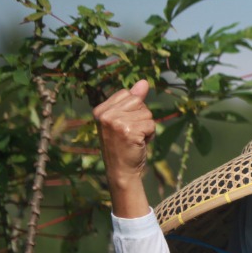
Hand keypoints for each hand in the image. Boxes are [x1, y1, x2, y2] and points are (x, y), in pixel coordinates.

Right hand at [94, 80, 155, 217]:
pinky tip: (139, 144)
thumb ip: (134, 100)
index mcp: (100, 109)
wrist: (121, 171)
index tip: (125, 125)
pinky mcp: (128, 131)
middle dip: (142, 117)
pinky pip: (151, 125)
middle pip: (138, 102)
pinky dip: (150, 135)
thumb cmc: (124, 145)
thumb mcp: (126, 120)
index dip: (134, 109)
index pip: (128, 94)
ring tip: (135, 139)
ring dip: (147, 127)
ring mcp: (115, 122)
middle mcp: (105, 114)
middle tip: (132, 133)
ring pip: (147, 113)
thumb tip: (144, 81)